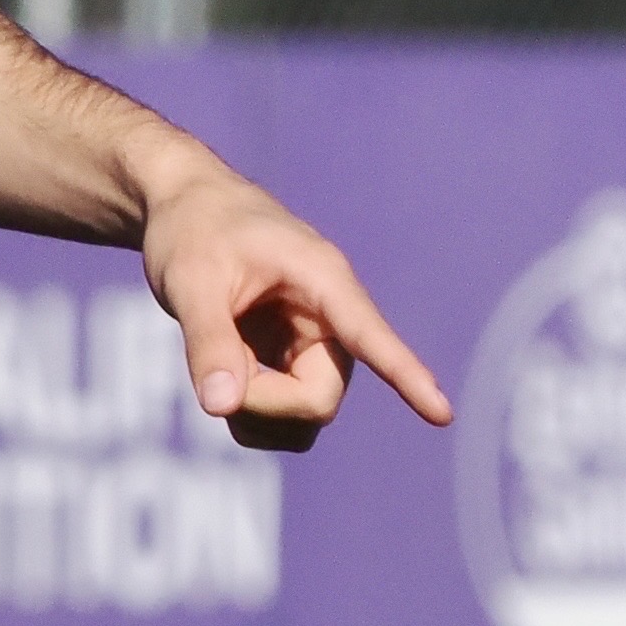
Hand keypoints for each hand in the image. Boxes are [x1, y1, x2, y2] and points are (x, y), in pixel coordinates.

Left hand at [139, 152, 453, 454]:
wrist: (183, 208)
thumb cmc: (192, 229)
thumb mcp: (189, 279)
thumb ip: (207, 340)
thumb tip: (222, 408)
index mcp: (322, 280)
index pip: (371, 336)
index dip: (406, 376)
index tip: (443, 414)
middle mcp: (328, 318)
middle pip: (319, 399)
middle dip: (266, 403)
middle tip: (212, 379)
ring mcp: (311, 345)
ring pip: (305, 416)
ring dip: (258, 416)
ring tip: (213, 370)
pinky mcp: (290, 363)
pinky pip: (285, 418)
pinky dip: (249, 415)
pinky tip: (220, 379)